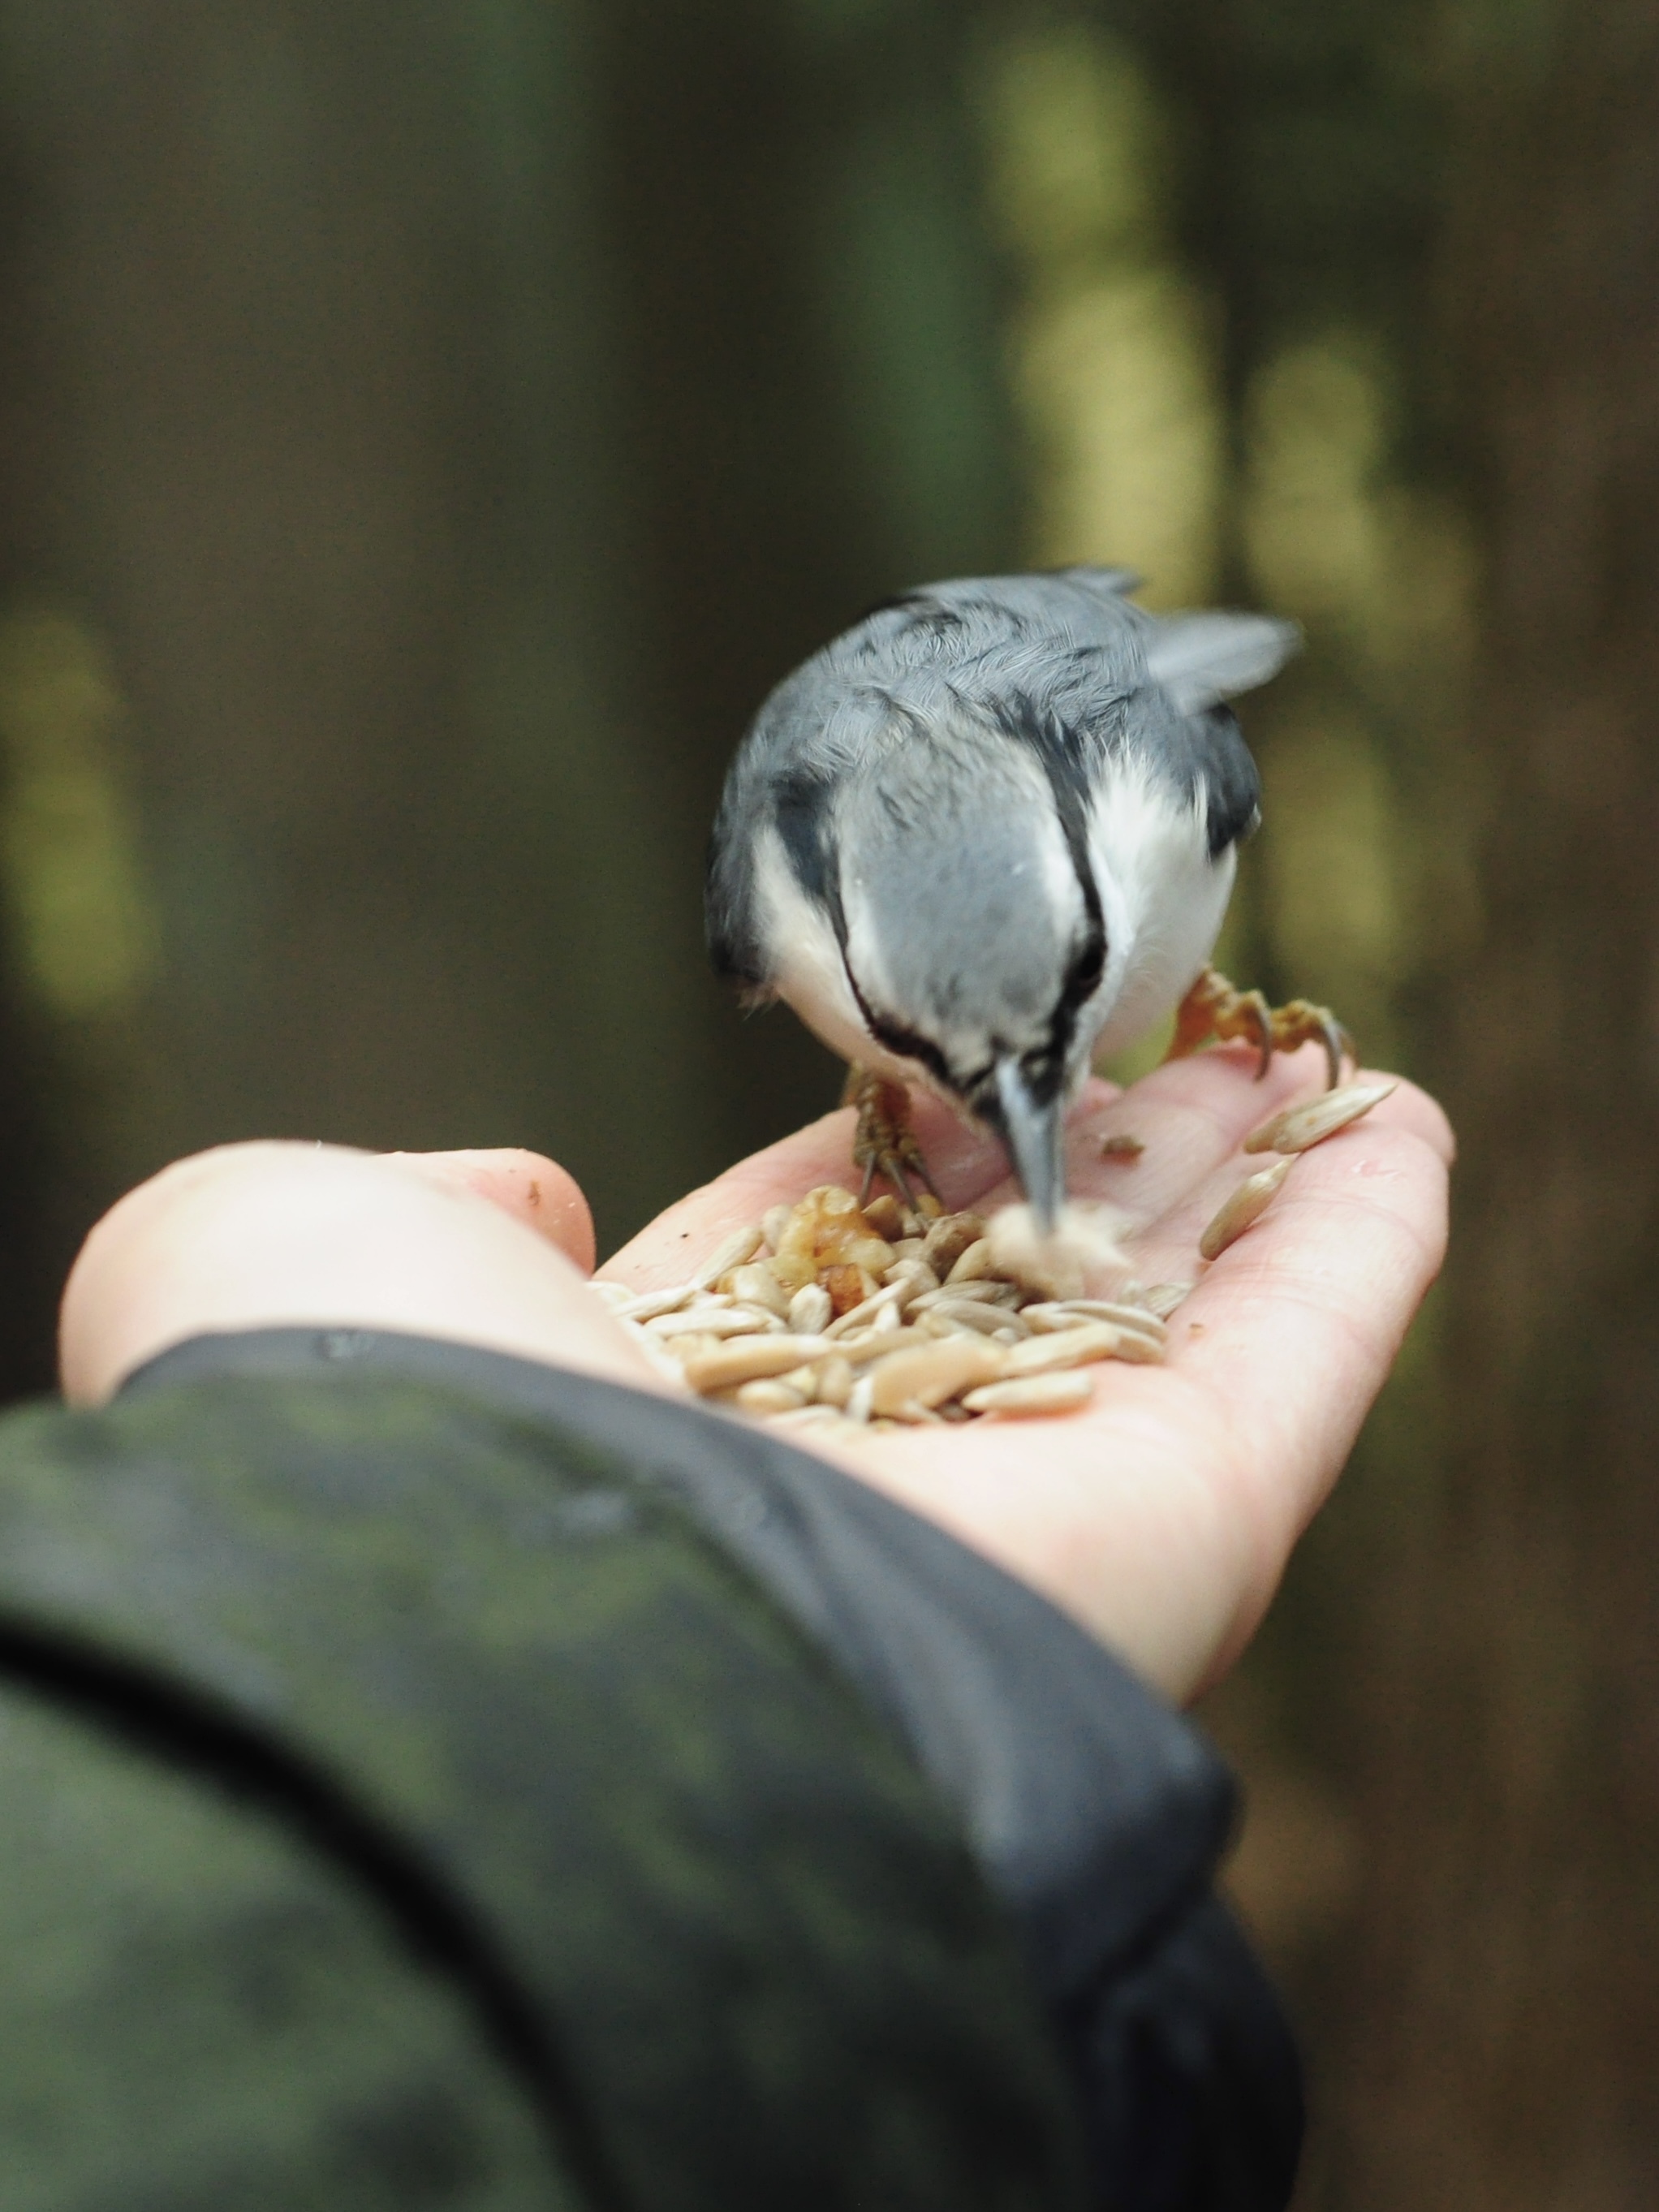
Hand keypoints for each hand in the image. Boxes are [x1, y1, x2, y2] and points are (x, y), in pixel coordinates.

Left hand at [60, 1047, 1449, 1704]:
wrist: (498, 1631)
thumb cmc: (370, 1426)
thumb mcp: (287, 1244)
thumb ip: (416, 1199)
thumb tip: (532, 1196)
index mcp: (670, 1404)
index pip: (827, 1245)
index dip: (911, 1134)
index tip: (969, 1046)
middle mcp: (855, 1465)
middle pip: (1021, 1277)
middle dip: (1105, 1143)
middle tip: (1193, 1025)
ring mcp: (1028, 1507)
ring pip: (1174, 1316)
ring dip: (1254, 1184)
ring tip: (1315, 1056)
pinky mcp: (1174, 1532)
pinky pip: (1297, 1365)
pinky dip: (1361, 1248)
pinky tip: (1399, 1130)